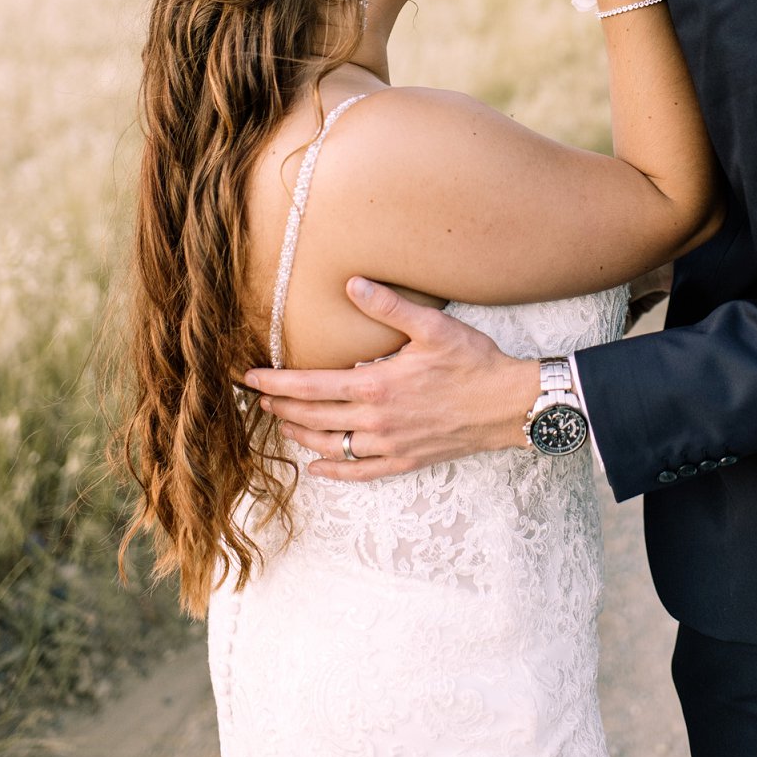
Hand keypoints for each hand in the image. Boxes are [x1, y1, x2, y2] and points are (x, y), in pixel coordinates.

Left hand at [243, 280, 540, 481]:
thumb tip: (352, 284)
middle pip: (313, 419)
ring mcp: (389, 446)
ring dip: (300, 435)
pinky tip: (317, 467)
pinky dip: (333, 471)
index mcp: (376, 385)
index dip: (275, 384)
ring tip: (281, 424)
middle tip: (258, 401)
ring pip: (330, 446)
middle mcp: (376, 420)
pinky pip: (359, 472)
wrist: (507, 405)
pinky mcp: (404, 461)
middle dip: (280, 409)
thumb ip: (389, 306)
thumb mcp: (433, 326)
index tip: (249, 379)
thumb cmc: (472, 362)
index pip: (311, 387)